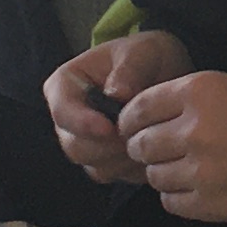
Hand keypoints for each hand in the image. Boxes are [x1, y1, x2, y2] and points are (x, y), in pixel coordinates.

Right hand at [48, 34, 180, 184]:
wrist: (164, 74)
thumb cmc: (147, 57)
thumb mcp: (143, 51)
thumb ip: (130, 69)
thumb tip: (117, 94)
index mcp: (65, 84)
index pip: (61, 111)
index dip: (83, 124)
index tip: (110, 128)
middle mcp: (68, 116)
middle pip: (75, 145)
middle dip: (109, 145)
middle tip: (141, 134)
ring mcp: (83, 141)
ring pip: (92, 165)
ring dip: (123, 158)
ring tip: (150, 138)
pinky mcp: (101, 159)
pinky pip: (111, 175)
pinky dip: (132, 168)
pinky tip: (153, 151)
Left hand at [116, 70, 226, 219]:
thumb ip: (186, 99)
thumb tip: (143, 119)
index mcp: (197, 92)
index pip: (138, 108)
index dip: (130, 120)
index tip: (133, 128)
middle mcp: (192, 129)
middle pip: (140, 145)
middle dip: (143, 148)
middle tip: (158, 151)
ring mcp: (199, 169)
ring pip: (153, 175)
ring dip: (163, 172)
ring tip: (185, 169)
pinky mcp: (209, 203)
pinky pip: (170, 202)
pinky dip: (177, 195)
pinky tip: (196, 187)